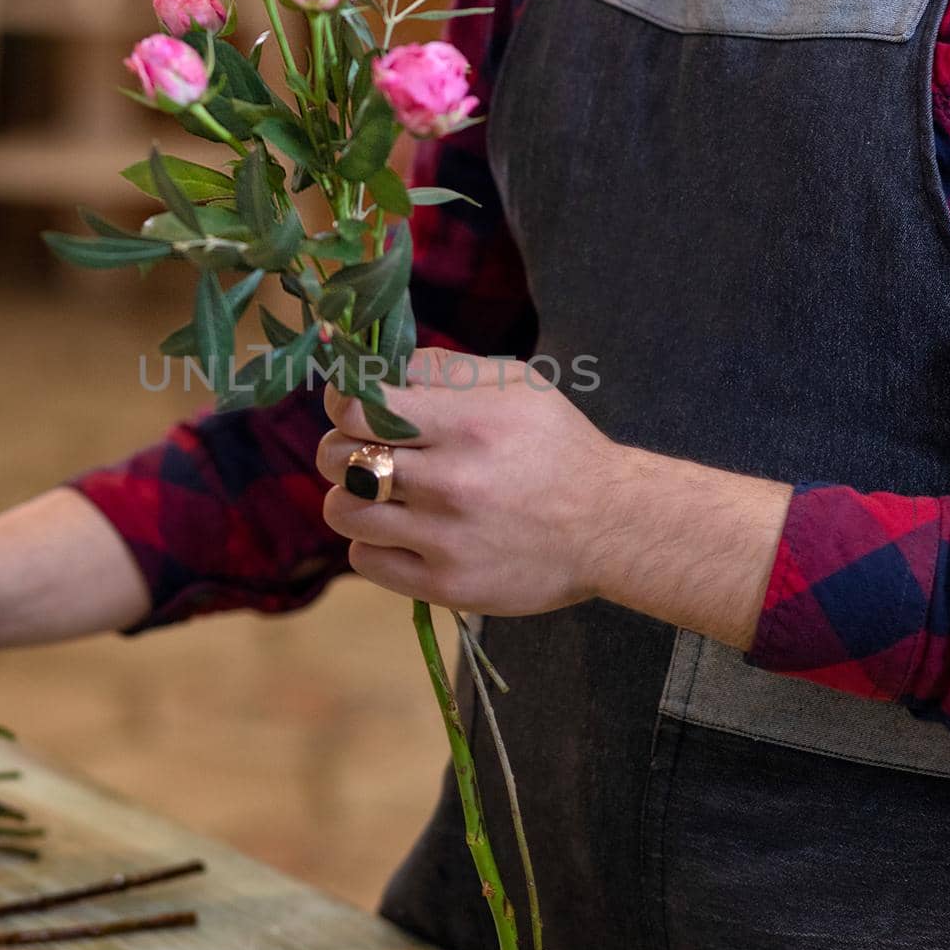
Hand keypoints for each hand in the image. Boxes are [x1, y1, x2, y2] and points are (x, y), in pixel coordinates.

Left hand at [318, 348, 792, 643]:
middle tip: (367, 450)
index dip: (342, 402)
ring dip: (353, 497)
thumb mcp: (512, 383)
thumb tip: (372, 365)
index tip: (352, 406)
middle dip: (341, 448)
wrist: (610, 525)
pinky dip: (372, 544)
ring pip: (343, 512)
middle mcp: (450, 481)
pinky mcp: (445, 584)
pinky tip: (401, 532)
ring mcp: (444, 538)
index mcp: (464, 423)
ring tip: (382, 494)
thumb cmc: (556, 445)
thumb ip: (440, 369)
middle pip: (339, 457)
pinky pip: (364, 561)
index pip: (358, 407)